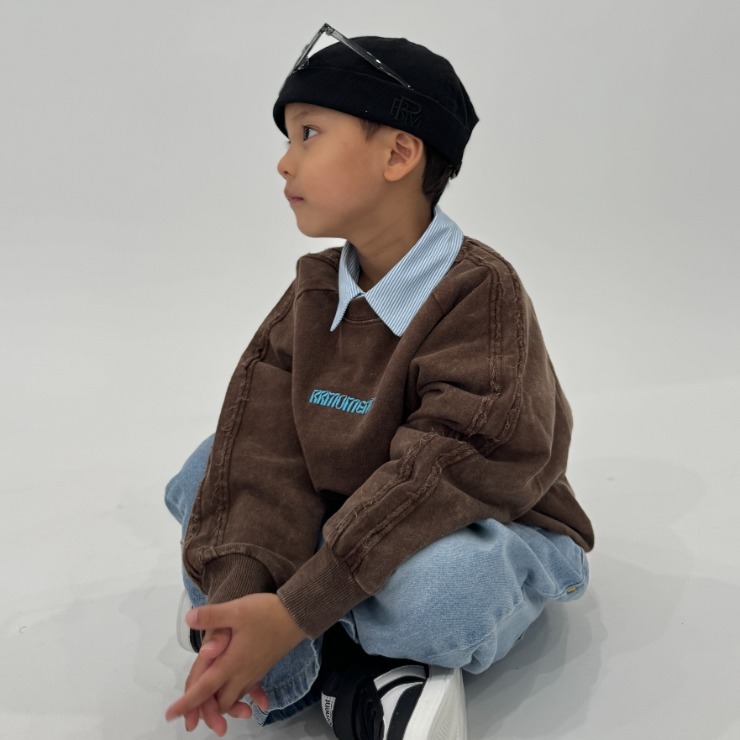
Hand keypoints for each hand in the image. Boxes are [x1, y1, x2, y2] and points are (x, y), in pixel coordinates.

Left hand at [165, 593, 306, 733]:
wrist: (298, 615)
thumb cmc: (267, 613)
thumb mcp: (237, 609)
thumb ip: (212, 616)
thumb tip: (189, 618)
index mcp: (231, 662)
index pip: (204, 688)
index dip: (187, 703)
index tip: (171, 715)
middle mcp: (242, 673)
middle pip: (220, 701)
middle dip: (204, 712)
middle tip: (189, 719)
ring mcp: (254, 671)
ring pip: (234, 698)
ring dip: (222, 707)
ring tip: (212, 712)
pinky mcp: (263, 667)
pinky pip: (248, 689)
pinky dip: (244, 698)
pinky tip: (252, 703)